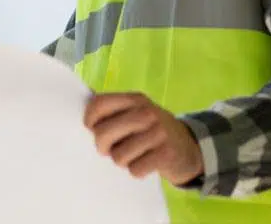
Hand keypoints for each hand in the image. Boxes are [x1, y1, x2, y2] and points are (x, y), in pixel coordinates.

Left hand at [84, 92, 202, 185]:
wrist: (189, 148)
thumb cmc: (152, 131)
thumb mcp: (136, 113)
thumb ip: (113, 111)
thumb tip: (80, 113)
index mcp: (135, 99)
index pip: (99, 104)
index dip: (89, 120)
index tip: (91, 129)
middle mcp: (147, 112)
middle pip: (103, 133)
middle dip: (102, 146)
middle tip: (108, 150)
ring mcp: (159, 133)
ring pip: (118, 156)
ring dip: (122, 160)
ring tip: (133, 155)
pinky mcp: (166, 154)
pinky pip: (135, 169)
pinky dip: (137, 170)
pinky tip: (146, 163)